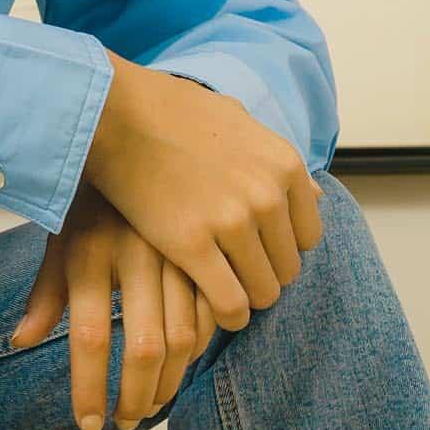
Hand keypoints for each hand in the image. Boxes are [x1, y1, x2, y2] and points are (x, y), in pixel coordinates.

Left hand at [9, 180, 220, 429]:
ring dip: (172, 380)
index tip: (89, 425)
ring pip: (187, 334)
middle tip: (128, 422)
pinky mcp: (212, 243)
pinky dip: (204, 343)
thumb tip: (19, 342)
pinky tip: (188, 360)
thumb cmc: (90, 196)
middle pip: (144, 346)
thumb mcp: (60, 238)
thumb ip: (46, 293)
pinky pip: (216, 308)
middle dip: (137, 396)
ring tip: (155, 403)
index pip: (87, 338)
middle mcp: (134, 253)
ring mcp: (178, 249)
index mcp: (88, 253)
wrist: (134, 127)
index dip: (89, 389)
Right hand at [81, 56, 323, 334]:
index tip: (256, 254)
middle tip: (233, 276)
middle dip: (262, 276)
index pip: (307, 237)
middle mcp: (267, 195)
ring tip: (222, 294)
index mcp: (284, 165)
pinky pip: (230, 303)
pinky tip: (213, 313)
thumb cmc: (172, 113)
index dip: (280, 250)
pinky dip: (227, 316)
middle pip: (287, 268)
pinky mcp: (192, 245)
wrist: (115, 113)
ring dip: (245, 299)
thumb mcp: (241, 123)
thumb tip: (314, 196)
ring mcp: (232, 221)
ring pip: (263, 292)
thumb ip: (275, 161)